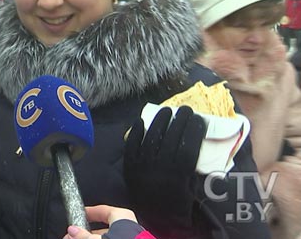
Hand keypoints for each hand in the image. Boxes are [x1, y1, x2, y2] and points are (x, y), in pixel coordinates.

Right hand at [63, 205, 140, 238]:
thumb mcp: (95, 238)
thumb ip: (82, 235)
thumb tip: (73, 231)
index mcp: (123, 217)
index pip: (103, 211)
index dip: (89, 213)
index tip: (80, 215)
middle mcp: (129, 228)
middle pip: (104, 229)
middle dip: (87, 233)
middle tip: (75, 237)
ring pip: (108, 238)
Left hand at [123, 106, 205, 232]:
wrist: (155, 219)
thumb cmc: (178, 204)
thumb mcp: (191, 188)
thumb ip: (193, 168)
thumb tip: (197, 142)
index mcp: (179, 175)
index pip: (189, 146)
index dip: (194, 130)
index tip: (199, 119)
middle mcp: (161, 168)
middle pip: (172, 138)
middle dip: (180, 121)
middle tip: (186, 109)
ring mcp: (143, 166)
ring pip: (152, 137)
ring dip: (160, 121)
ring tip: (167, 110)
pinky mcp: (130, 166)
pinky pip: (132, 146)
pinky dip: (136, 132)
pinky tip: (142, 121)